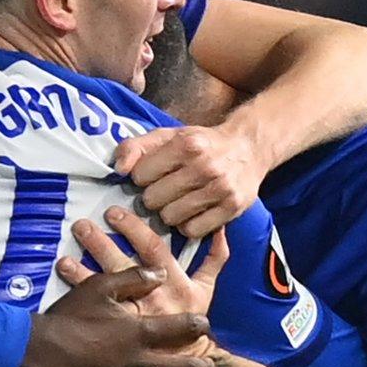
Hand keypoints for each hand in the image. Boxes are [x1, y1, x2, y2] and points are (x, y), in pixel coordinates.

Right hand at [14, 261, 216, 366]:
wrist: (36, 350)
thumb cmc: (67, 316)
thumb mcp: (97, 288)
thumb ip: (132, 279)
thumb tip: (160, 273)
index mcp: (139, 333)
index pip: (183, 328)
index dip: (198, 326)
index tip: (203, 326)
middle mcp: (138, 364)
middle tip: (205, 366)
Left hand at [57, 207, 228, 329]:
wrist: (188, 365)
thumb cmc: (191, 320)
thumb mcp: (206, 290)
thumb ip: (213, 259)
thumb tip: (217, 229)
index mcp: (175, 283)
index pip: (152, 248)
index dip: (133, 228)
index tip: (113, 214)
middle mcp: (154, 298)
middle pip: (121, 264)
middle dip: (99, 243)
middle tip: (80, 226)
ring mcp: (134, 317)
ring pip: (103, 287)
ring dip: (80, 269)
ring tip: (63, 256)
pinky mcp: (119, 334)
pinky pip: (94, 310)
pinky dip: (76, 290)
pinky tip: (62, 274)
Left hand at [114, 124, 267, 238]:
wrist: (248, 147)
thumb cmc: (200, 144)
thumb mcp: (168, 136)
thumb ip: (136, 147)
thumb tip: (118, 168)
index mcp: (186, 145)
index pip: (140, 175)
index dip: (142, 177)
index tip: (153, 174)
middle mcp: (205, 166)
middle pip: (153, 200)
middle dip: (153, 197)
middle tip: (164, 190)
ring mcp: (220, 189)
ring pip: (170, 217)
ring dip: (169, 212)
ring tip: (178, 201)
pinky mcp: (232, 208)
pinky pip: (193, 230)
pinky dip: (188, 225)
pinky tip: (192, 212)